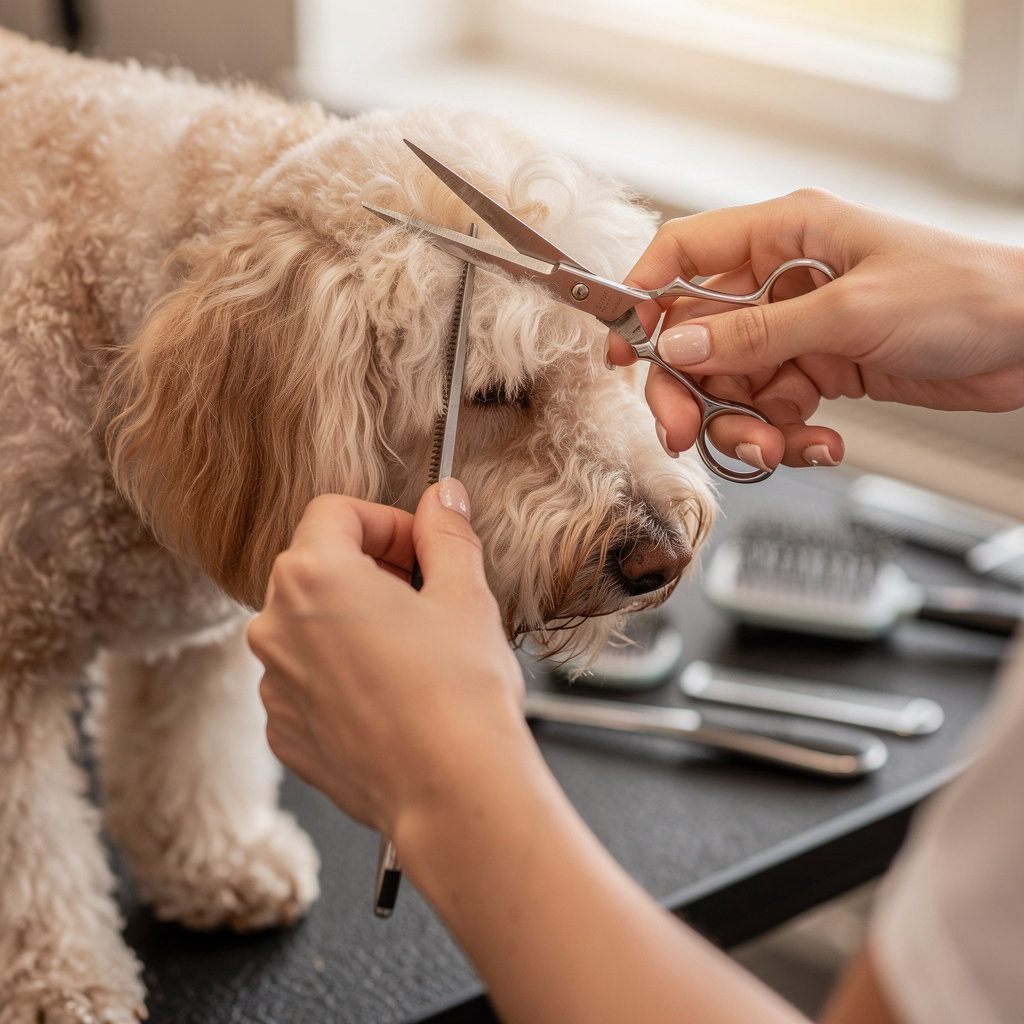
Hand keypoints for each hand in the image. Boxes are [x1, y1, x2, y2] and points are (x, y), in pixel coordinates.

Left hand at [248, 481, 524, 839]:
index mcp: (312, 576)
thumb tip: (442, 499)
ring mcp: (274, 684)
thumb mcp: (464, 593)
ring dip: (354, 622)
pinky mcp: (284, 733)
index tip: (421, 546)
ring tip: (413, 651)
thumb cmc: (459, 693)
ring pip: (310, 626)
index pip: (335, 511)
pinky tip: (394, 696)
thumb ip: (445, 533)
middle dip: (371, 569)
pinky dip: (343, 675)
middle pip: (317, 567)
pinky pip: (307, 681)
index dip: (387, 521)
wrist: (451, 794)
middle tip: (425, 594)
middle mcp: (274, 626)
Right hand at [609, 189, 1023, 470]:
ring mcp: (797, 330)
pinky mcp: (818, 370)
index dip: (643, 298)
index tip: (624, 351)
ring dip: (745, 427)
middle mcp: (780, 282)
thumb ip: (755, 332)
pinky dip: (787, 437)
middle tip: (685, 431)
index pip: (684, 254)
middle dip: (690, 390)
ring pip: (732, 386)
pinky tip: (821, 443)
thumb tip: (677, 346)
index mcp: (783, 237)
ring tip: (778, 448)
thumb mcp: (849, 311)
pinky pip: (773, 411)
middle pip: (695, 338)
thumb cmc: (960, 294)